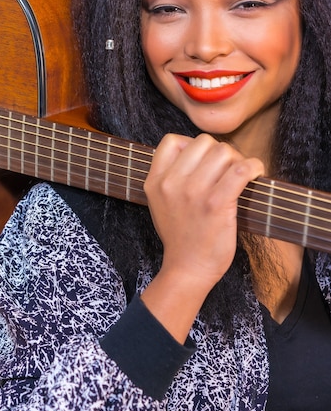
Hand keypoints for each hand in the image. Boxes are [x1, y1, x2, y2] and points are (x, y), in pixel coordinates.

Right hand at [141, 133, 263, 341]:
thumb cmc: (180, 235)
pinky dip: (253, 166)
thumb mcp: (159, 202)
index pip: (172, 141)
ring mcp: (194, 193)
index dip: (191, 145)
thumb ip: (168, 176)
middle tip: (227, 169)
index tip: (203, 161)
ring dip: (237, 159)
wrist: (187, 269)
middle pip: (203, 142)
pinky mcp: (216, 204)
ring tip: (239, 175)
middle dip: (220, 151)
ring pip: (223, 151)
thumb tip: (193, 150)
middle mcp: (172, 183)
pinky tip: (255, 173)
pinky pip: (240, 169)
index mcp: (155, 181)